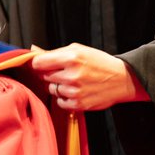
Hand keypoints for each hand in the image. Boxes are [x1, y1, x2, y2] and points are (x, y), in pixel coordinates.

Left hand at [31, 43, 149, 111]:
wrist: (121, 79)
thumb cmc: (99, 62)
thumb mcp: (79, 50)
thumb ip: (55, 52)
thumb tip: (33, 50)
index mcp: (71, 58)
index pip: (39, 63)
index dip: (38, 64)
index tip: (42, 64)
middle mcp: (72, 75)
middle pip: (45, 76)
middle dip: (51, 74)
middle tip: (65, 72)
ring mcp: (75, 91)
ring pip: (52, 89)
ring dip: (59, 86)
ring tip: (74, 82)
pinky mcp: (78, 104)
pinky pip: (60, 102)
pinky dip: (65, 98)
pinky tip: (77, 91)